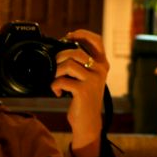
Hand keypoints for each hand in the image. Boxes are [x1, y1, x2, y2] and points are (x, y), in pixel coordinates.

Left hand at [51, 29, 109, 149]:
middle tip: (56, 68)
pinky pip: (62, 80)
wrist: (88, 122)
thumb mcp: (87, 78)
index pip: (96, 40)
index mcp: (102, 64)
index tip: (68, 36)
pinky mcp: (83, 90)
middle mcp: (100, 70)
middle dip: (60, 57)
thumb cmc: (84, 99)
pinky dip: (54, 85)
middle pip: (75, 51)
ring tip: (56, 80)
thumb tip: (63, 45)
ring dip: (56, 72)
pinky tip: (57, 92)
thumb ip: (81, 63)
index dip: (81, 34)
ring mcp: (93, 80)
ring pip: (68, 64)